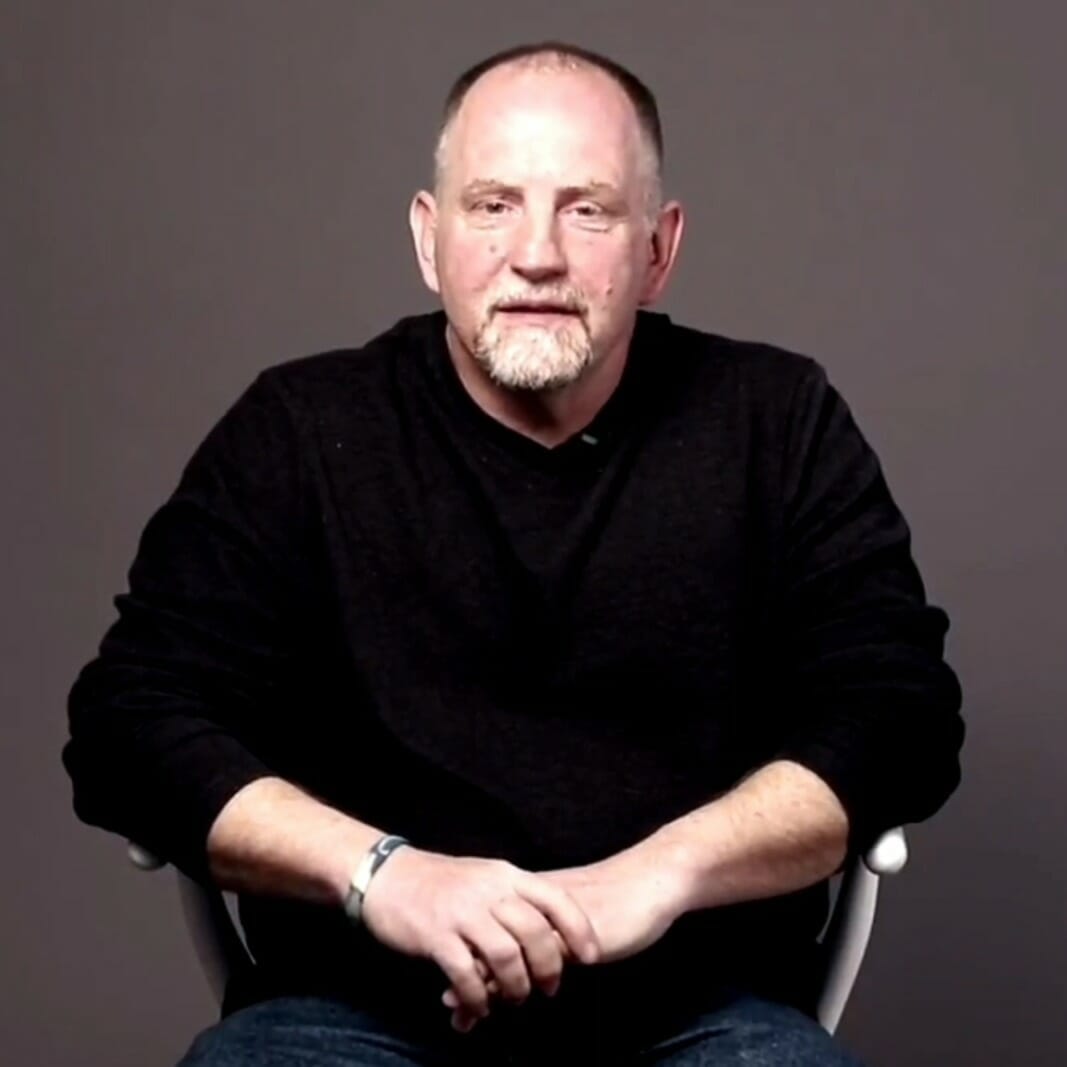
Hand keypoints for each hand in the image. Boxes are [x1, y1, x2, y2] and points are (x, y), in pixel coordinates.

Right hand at [359, 848, 599, 1031]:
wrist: (388, 876)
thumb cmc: (441, 882)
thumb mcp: (484, 876)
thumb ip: (513, 897)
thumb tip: (548, 929)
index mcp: (505, 874)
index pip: (554, 898)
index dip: (578, 929)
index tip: (591, 956)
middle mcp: (488, 891)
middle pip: (535, 932)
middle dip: (549, 966)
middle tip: (550, 988)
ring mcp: (462, 913)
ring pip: (505, 956)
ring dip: (516, 986)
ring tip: (516, 999)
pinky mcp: (436, 936)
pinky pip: (466, 974)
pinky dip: (477, 997)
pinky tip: (478, 1007)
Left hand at [439, 843, 685, 1028]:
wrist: (649, 881)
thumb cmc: (614, 898)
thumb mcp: (570, 911)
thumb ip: (543, 926)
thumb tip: (519, 948)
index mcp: (528, 892)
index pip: (482, 919)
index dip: (461, 945)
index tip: (445, 972)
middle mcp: (530, 904)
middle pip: (482, 936)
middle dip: (462, 969)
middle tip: (450, 1006)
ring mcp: (547, 920)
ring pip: (500, 952)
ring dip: (479, 984)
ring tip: (463, 1013)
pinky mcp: (567, 937)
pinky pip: (528, 965)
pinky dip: (507, 985)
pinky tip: (494, 1003)